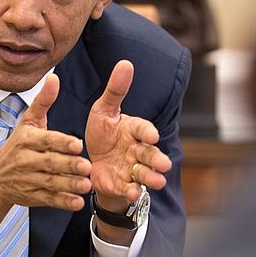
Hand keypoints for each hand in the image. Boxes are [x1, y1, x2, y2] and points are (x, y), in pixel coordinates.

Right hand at [0, 73, 92, 211]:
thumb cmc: (17, 145)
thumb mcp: (28, 122)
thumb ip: (44, 101)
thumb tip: (54, 77)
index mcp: (27, 140)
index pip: (45, 140)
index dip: (60, 143)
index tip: (77, 144)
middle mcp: (26, 160)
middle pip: (49, 163)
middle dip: (68, 165)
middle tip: (86, 166)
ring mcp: (28, 180)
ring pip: (50, 183)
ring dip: (68, 185)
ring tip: (86, 185)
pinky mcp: (32, 197)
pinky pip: (48, 200)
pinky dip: (62, 202)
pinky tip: (77, 202)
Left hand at [86, 60, 171, 210]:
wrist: (92, 162)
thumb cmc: (102, 132)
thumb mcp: (103, 111)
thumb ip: (115, 91)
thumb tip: (126, 63)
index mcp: (133, 129)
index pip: (143, 129)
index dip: (147, 132)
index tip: (151, 135)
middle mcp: (137, 149)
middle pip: (149, 153)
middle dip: (156, 159)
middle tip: (163, 164)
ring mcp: (132, 169)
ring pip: (144, 173)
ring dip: (151, 177)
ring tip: (156, 181)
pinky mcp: (123, 185)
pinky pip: (130, 189)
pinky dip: (132, 191)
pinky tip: (133, 193)